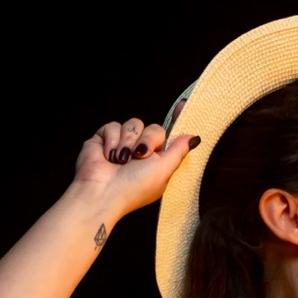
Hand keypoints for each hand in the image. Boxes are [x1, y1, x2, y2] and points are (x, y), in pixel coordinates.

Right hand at [71, 116, 198, 214]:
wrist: (103, 192)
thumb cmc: (134, 187)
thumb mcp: (164, 170)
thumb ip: (179, 151)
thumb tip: (194, 138)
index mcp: (157, 159)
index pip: (169, 135)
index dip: (176, 119)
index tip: (183, 105)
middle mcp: (141, 150)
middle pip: (154, 127)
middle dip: (148, 141)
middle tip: (139, 156)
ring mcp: (122, 144)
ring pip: (134, 124)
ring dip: (128, 142)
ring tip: (121, 160)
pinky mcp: (104, 139)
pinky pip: (113, 125)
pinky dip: (112, 141)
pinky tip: (109, 156)